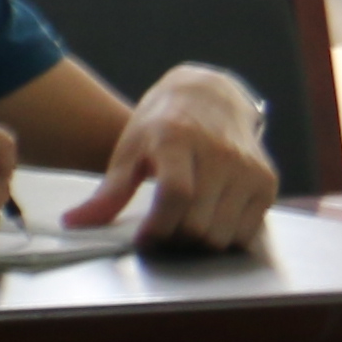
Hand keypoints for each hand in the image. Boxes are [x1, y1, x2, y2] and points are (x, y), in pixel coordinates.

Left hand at [71, 74, 279, 251]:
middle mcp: (221, 153)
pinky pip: (247, 232)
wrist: (211, 97)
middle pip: (198, 223)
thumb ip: (108, 191)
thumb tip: (74, 223)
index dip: (157, 228)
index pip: (176, 195)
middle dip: (172, 240)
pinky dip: (223, 238)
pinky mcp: (268, 182)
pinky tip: (206, 222)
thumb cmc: (163, 124)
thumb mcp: (130, 149)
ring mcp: (249, 168)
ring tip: (180, 228)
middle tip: (158, 234)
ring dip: (197, 244)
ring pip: (223, 235)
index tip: (142, 240)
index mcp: (178, 138)